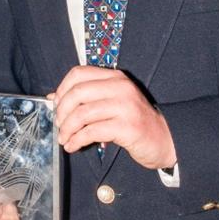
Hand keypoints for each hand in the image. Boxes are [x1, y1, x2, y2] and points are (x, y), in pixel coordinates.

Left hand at [54, 65, 176, 170]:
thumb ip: (87, 98)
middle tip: (59, 126)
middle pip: (77, 93)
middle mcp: (120, 87)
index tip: (56, 105)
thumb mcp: (112, 103)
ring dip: (68, 129)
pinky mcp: (127, 127)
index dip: (62, 89)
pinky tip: (74, 146)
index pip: (78, 73)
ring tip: (65, 139)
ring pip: (82, 114)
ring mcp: (125, 106)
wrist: (164, 139)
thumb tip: (54, 98)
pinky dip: (77, 140)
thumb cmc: (134, 122)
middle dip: (62, 112)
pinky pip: (92, 131)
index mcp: (115, 77)